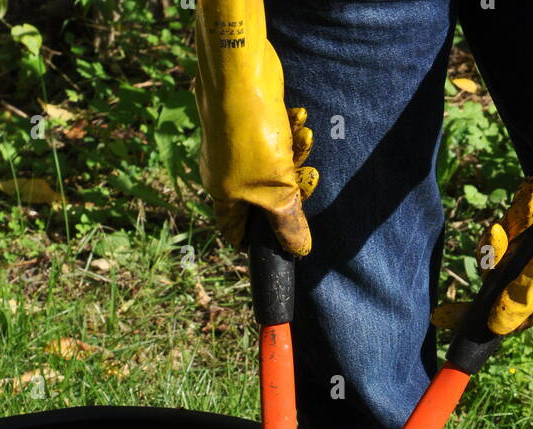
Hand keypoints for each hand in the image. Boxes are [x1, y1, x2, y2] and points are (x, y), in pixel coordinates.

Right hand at [193, 1, 317, 254]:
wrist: (239, 73)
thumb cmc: (252, 138)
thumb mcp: (277, 189)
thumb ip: (288, 222)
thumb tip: (299, 250)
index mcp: (224, 196)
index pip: (235, 231)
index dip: (257, 241)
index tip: (280, 244)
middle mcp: (225, 173)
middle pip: (263, 198)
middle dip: (290, 190)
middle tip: (308, 180)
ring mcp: (234, 146)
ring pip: (272, 166)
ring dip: (294, 155)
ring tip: (305, 139)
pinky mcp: (248, 122)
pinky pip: (272, 138)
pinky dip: (288, 132)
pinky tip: (298, 118)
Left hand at [435, 72, 532, 335]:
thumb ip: (520, 297)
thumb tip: (495, 327)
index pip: (507, 316)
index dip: (475, 316)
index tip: (442, 317)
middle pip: (500, 276)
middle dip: (496, 251)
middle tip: (493, 233)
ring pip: (508, 240)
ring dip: (517, 216)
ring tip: (532, 199)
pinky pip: (521, 214)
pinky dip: (528, 198)